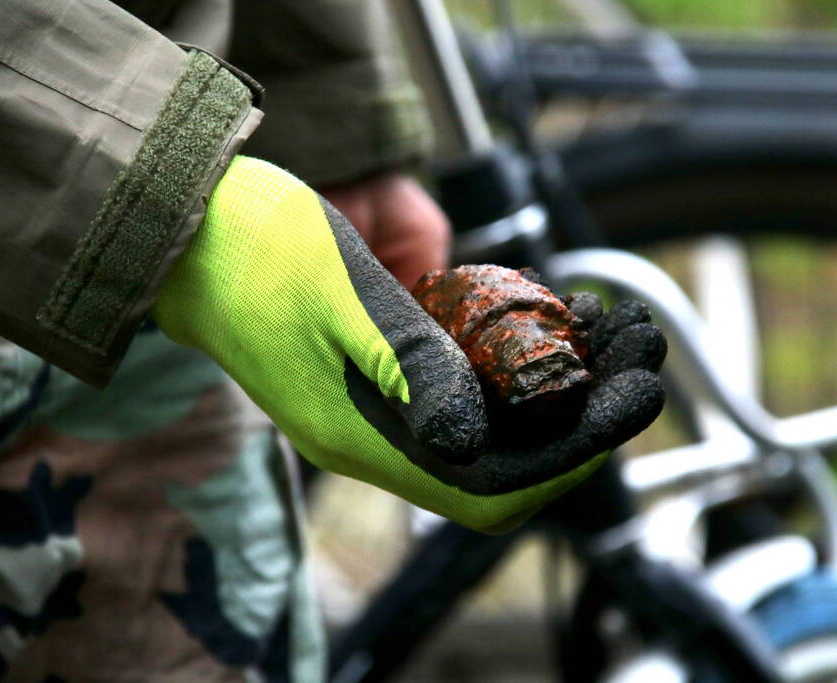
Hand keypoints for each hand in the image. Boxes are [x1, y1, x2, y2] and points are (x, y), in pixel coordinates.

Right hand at [153, 156, 663, 531]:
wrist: (193, 225)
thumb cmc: (252, 251)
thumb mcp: (340, 297)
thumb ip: (410, 366)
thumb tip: (475, 440)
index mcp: (365, 435)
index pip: (492, 484)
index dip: (572, 455)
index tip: (631, 399)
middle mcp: (385, 432)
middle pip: (508, 457)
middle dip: (588, 414)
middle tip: (644, 353)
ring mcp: (390, 401)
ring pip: (500, 423)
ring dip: (569, 387)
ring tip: (621, 329)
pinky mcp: (395, 366)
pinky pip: (477, 385)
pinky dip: (531, 362)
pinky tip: (565, 317)